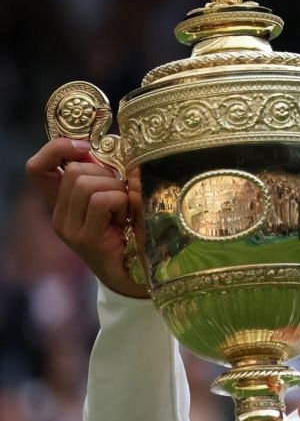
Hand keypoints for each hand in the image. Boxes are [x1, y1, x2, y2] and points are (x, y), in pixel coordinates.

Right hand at [25, 138, 146, 297]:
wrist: (140, 275)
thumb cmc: (133, 232)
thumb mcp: (118, 198)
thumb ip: (108, 175)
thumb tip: (117, 145)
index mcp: (63, 204)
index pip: (37, 168)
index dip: (57, 149)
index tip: (85, 147)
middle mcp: (60, 216)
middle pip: (73, 170)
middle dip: (106, 174)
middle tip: (122, 195)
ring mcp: (70, 229)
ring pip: (86, 183)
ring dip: (117, 189)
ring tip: (126, 209)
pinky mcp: (87, 238)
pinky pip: (102, 200)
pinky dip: (122, 201)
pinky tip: (127, 218)